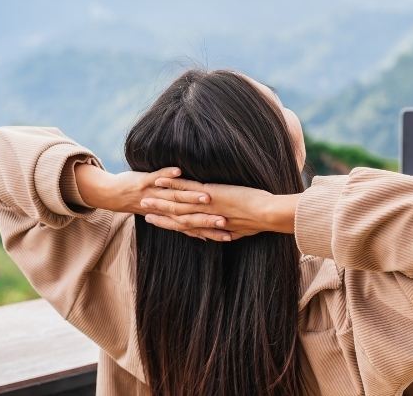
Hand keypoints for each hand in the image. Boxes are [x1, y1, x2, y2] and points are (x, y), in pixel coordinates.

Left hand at [74, 164, 231, 240]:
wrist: (114, 195)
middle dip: (208, 219)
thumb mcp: (164, 214)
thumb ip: (184, 221)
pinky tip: (178, 170)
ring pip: (176, 197)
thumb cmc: (142, 202)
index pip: (195, 227)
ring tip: (207, 195)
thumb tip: (200, 230)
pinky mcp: (144, 183)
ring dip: (192, 197)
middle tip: (224, 222)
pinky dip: (168, 174)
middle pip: (190, 215)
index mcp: (172, 217)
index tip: (228, 235)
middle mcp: (165, 209)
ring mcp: (155, 195)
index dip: (211, 231)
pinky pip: (156, 177)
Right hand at [139, 177, 299, 241]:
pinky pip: (186, 188)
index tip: (160, 224)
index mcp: (213, 226)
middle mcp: (207, 218)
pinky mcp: (210, 194)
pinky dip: (172, 183)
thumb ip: (233, 230)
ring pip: (177, 204)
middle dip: (161, 216)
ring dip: (160, 201)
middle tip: (144, 213)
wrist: (269, 215)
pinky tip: (159, 180)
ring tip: (143, 199)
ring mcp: (206, 206)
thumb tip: (231, 232)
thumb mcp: (244, 228)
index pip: (189, 228)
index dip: (173, 227)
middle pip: (178, 218)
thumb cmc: (262, 220)